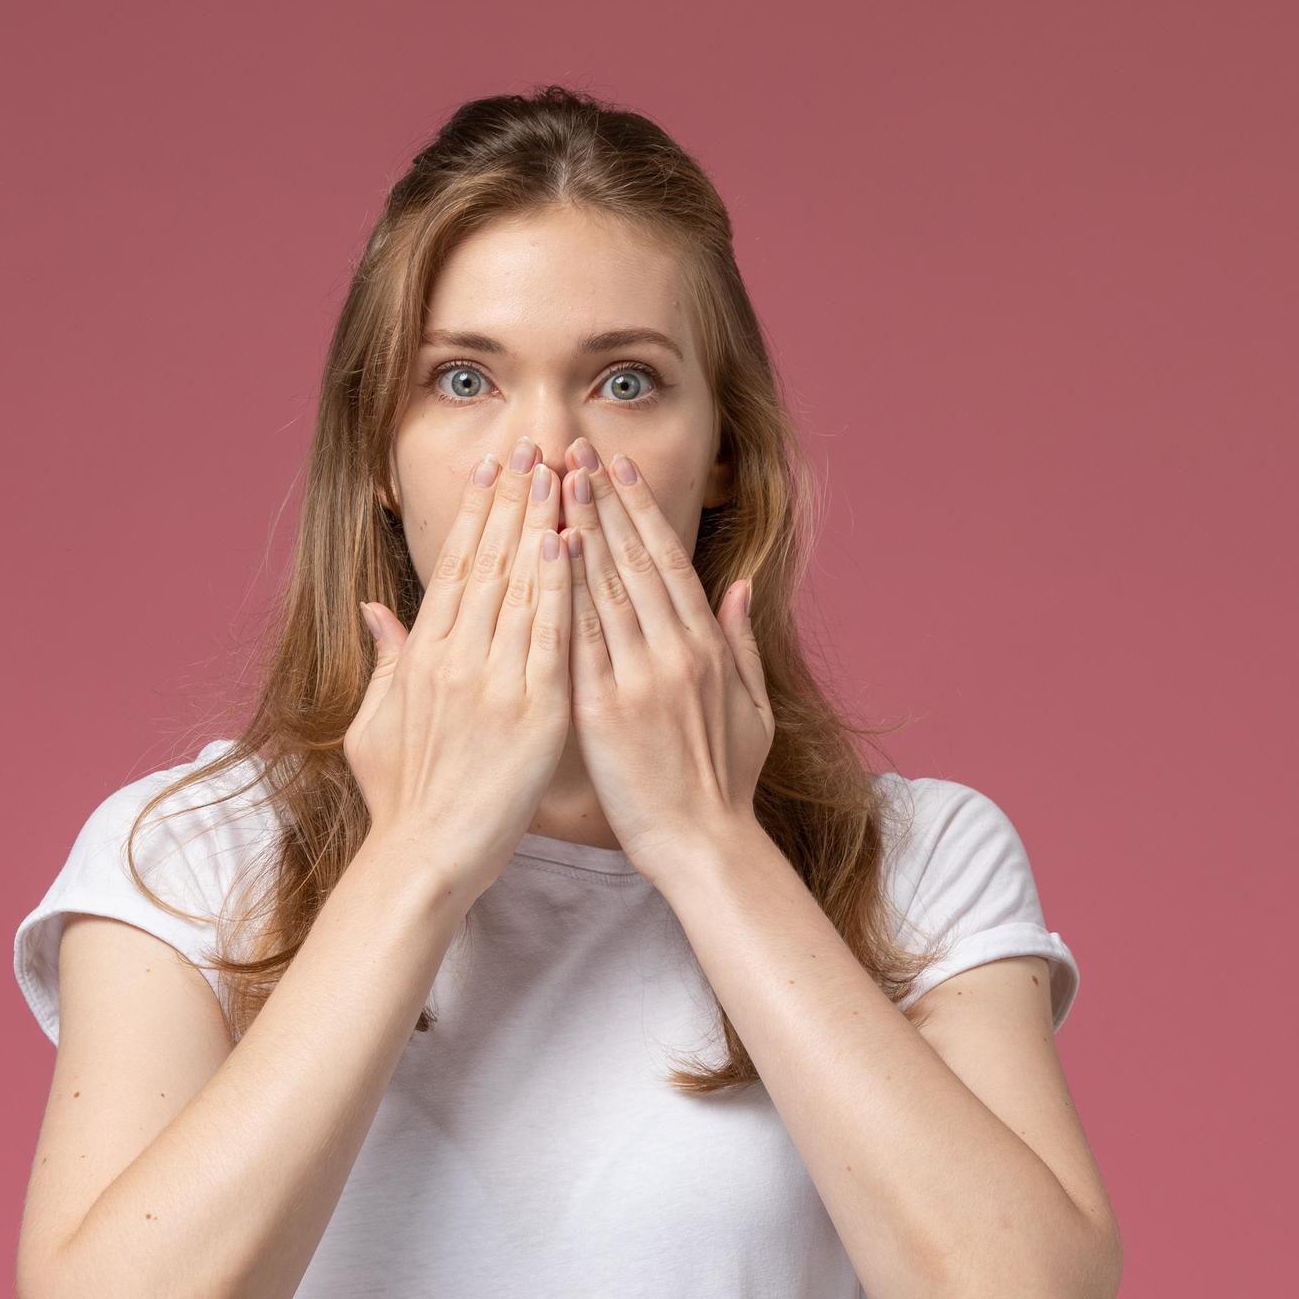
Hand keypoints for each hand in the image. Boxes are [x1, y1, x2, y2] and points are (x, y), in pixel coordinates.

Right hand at [347, 441, 572, 895]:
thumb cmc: (400, 801)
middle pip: (488, 562)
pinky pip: (549, 637)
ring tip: (561, 473)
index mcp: (421, 659)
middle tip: (535, 446)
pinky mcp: (532, 713)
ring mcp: (493, 683)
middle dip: (514, 499)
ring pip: (520, 587)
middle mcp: (454, 659)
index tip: (495, 469)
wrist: (423, 857)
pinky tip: (570, 543)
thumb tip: (376, 610)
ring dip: (542, 523)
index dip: (476, 514)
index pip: (454, 568)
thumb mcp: (375, 725)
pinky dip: (559, 587)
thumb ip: (384, 661)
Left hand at [555, 441, 771, 873]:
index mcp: (707, 648)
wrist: (703, 846)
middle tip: (575, 452)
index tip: (618, 469)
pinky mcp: (604, 712)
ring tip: (555, 481)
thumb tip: (737, 588)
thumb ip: (741, 645)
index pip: (669, 562)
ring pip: (605, 588)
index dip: (641, 511)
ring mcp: (640, 679)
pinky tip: (546, 555)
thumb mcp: (752, 709)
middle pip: (634, 561)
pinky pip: (580, 640)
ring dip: (579, 529)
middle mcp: (676, 653)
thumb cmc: (723, 783)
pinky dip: (564, 592)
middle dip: (603, 502)